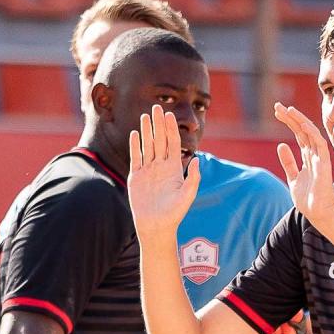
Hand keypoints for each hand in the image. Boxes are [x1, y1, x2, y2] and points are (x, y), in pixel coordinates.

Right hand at [128, 105, 200, 241]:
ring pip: (147, 145)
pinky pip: (136, 157)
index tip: (169, 114)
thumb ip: (193, 178)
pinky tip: (135, 133)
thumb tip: (198, 158)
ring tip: (145, 115)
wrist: (156, 226)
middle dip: (158, 124)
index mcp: (174, 168)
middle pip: (159, 140)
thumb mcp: (187, 196)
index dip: (171, 129)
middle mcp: (161, 166)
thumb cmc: (174, 213)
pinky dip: (135, 146)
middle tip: (157, 107)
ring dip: (147, 130)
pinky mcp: (136, 177)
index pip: (172, 143)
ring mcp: (148, 170)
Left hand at [273, 103, 333, 232]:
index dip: (289, 122)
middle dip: (291, 118)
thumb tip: (281, 146)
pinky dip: (312, 133)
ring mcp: (320, 158)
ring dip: (299, 121)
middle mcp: (314, 155)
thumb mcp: (293, 178)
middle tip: (277, 106)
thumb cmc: (308, 199)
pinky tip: (302, 123)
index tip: (277, 112)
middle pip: (302, 131)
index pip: (298, 134)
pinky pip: (320, 144)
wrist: (318, 214)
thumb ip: (288, 162)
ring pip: (310, 133)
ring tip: (287, 110)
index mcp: (307, 157)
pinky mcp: (324, 164)